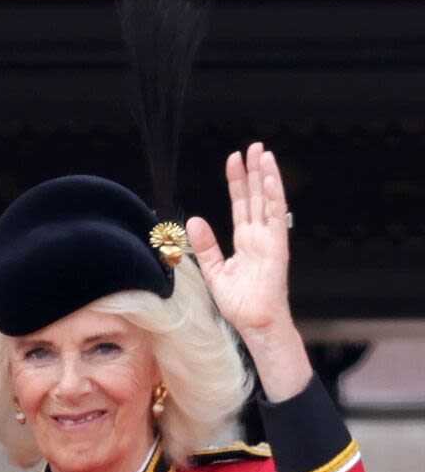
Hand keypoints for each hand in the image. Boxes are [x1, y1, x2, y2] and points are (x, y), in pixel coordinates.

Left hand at [187, 142, 291, 337]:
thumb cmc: (240, 303)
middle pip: (257, 197)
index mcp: (246, 240)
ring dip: (267, 177)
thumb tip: (194, 220)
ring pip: (269, 201)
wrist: (254, 324)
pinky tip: (270, 179)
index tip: (233, 160)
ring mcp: (270, 240)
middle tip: (253, 147)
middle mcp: (260, 236)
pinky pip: (276, 218)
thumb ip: (205, 245)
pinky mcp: (277, 248)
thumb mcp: (213, 271)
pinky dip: (274, 197)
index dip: (237, 182)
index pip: (242, 204)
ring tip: (263, 153)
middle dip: (254, 172)